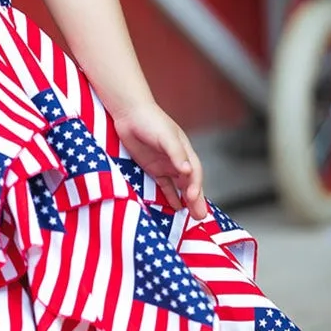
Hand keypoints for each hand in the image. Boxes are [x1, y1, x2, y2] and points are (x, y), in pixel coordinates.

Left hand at [112, 102, 206, 219]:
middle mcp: (178, 160)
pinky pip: (164, 186)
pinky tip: (175, 208)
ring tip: (191, 217)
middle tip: (201, 217)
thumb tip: (187, 171)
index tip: (193, 198)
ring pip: (179, 187)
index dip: (196, 186)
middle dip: (196, 200)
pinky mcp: (152, 168)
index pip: (194, 173)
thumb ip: (176, 154)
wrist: (130, 113)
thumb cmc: (151, 121)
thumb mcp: (166, 136)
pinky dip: (170, 197)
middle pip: (190, 183)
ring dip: (185, 201)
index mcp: (185, 152)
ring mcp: (165, 165)